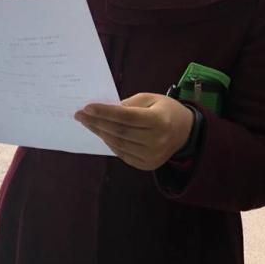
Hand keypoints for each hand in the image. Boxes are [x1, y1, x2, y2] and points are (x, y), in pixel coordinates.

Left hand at [74, 93, 194, 170]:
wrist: (185, 132)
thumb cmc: (165, 110)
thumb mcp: (150, 98)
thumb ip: (128, 105)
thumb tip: (102, 111)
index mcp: (159, 120)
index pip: (126, 117)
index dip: (105, 112)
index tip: (86, 107)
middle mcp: (156, 141)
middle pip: (119, 132)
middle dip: (96, 122)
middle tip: (80, 115)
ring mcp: (152, 156)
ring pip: (118, 144)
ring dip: (100, 133)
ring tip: (87, 123)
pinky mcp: (146, 165)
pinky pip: (122, 153)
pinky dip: (109, 143)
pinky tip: (101, 133)